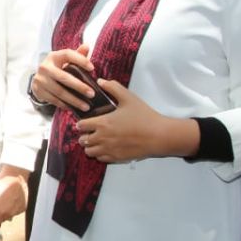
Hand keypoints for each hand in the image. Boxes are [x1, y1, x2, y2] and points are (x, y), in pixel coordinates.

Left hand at [0, 165, 30, 230]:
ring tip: (5, 199)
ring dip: (6, 211)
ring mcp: (18, 212)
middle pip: (1, 221)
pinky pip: (15, 212)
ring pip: (9, 216)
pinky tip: (12, 198)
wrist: (15, 177)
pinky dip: (13, 208)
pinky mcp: (23, 208)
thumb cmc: (0, 185)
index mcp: (0, 214)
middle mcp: (10, 215)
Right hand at [30, 44, 94, 112]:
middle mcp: (45, 67)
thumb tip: (87, 46)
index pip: (68, 55)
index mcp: (54, 56)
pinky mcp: (39, 91)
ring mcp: (41, 80)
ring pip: (59, 91)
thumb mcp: (65, 60)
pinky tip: (74, 107)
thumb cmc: (57, 68)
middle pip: (64, 77)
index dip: (80, 60)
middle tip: (92, 94)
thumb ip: (77, 55)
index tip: (92, 68)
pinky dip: (65, 105)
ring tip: (86, 106)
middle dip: (79, 86)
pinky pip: (54, 100)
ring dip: (74, 100)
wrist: (39, 79)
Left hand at [75, 80, 192, 162]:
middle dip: (84, 135)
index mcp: (102, 123)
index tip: (85, 122)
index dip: (81, 123)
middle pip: (82, 140)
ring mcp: (108, 150)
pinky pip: (100, 158)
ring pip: (89, 151)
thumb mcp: (129, 97)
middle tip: (91, 131)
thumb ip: (113, 88)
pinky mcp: (116, 158)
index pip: (81, 126)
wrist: (159, 135)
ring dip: (90, 146)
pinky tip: (106, 147)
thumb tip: (101, 81)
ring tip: (96, 140)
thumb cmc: (144, 116)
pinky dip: (100, 154)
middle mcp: (102, 138)